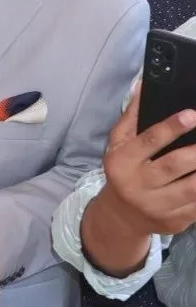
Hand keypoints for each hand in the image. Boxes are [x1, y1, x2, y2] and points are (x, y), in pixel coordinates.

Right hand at [99, 85, 195, 236]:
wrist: (121, 216)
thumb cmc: (124, 171)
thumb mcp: (119, 143)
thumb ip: (132, 116)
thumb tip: (144, 85)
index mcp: (123, 162)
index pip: (149, 141)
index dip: (172, 127)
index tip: (192, 115)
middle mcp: (138, 185)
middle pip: (175, 165)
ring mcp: (157, 206)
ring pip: (193, 189)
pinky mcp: (174, 221)